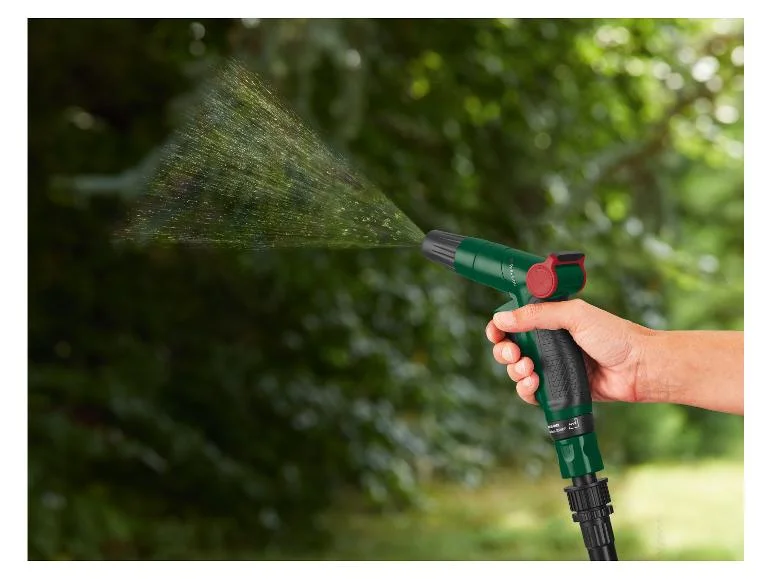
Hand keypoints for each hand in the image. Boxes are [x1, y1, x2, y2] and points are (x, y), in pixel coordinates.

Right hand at [485, 299, 653, 405]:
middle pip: (510, 348)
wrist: (639, 368)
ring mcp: (553, 367)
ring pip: (517, 371)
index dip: (500, 327)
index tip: (496, 331)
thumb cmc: (615, 336)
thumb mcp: (574, 316)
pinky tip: (534, 384)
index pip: (515, 322)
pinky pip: (531, 393)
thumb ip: (537, 315)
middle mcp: (549, 343)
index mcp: (551, 320)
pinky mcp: (559, 389)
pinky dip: (526, 390)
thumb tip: (502, 319)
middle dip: (505, 352)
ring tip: (529, 369)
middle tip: (514, 354)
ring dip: (514, 371)